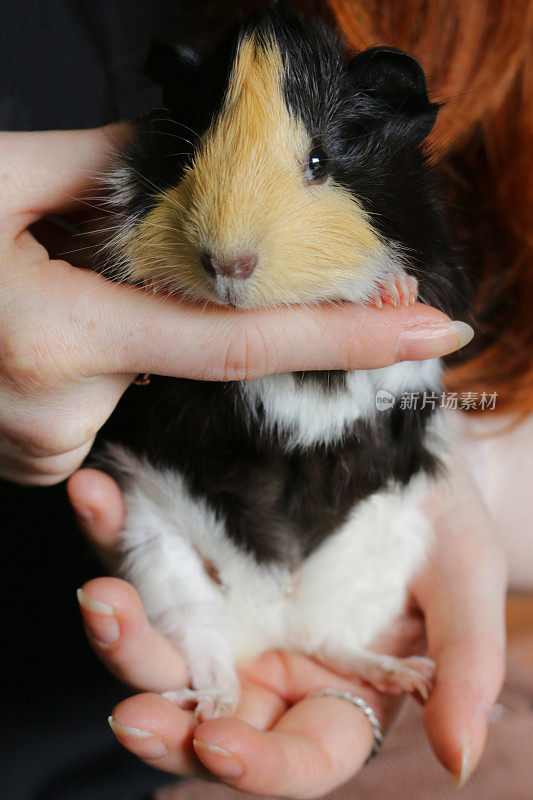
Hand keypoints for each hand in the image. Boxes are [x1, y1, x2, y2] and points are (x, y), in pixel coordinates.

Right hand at [0, 126, 471, 485]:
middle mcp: (61, 414)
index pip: (240, 341)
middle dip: (175, 298)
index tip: (429, 329)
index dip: (342, 335)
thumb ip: (103, 169)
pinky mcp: (41, 460)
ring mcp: (49, 449)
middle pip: (182, 348)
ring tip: (40, 294)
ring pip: (141, 374)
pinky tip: (38, 332)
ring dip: (123, 325)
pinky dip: (101, 357)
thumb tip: (196, 159)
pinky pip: (105, 401)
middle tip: (97, 253)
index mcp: (58, 338)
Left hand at [69, 462, 505, 798]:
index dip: (256, 764)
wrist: (405, 449)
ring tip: (100, 600)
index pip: (295, 753)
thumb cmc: (442, 525)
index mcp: (334, 690)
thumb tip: (458, 758)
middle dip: (165, 716)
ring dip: (121, 632)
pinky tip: (97, 497)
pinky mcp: (191, 549)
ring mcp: (224, 607)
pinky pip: (144, 551)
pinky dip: (112, 531)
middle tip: (129, 709)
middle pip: (205, 714)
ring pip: (159, 643)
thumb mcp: (466, 583)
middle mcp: (269, 661)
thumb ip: (464, 665)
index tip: (218, 744)